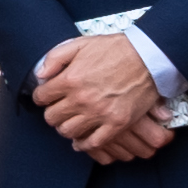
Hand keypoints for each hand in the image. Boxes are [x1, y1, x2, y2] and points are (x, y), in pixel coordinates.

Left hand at [32, 32, 175, 161]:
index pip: (41, 97)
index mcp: (70, 79)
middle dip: (51, 113)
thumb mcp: (80, 44)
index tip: (47, 97)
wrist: (148, 58)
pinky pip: (94, 142)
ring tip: (70, 121)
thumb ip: (55, 58)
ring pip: (68, 131)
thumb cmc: (115, 49)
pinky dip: (85, 144)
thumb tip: (39, 75)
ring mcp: (100, 113)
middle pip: (52, 117)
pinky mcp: (118, 123)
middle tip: (58, 109)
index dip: (42, 97)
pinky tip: (81, 140)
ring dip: (65, 127)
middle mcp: (82, 99)